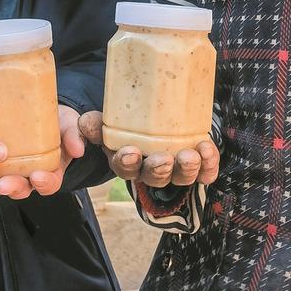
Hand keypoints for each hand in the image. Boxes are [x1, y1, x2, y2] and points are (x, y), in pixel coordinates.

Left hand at [0, 104, 84, 203]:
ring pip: (1, 185)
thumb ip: (73, 135)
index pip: (49, 183)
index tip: (38, 177)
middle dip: (12, 188)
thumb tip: (78, 149)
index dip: (44, 183)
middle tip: (2, 186)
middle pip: (22, 188)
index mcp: (50, 169)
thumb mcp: (69, 124)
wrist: (37, 108)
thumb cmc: (56, 120)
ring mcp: (10, 170)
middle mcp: (29, 175)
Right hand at [77, 110, 218, 188]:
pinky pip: (204, 171)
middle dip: (160, 170)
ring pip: (181, 177)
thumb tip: (82, 131)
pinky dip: (208, 164)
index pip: (124, 168)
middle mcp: (149, 169)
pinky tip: (207, 149)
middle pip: (155, 178)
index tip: (131, 151)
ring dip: (188, 169)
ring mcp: (174, 168)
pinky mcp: (195, 163)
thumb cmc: (120, 118)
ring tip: (193, 153)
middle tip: (165, 158)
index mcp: (124, 160)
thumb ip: (90, 125)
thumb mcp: (101, 119)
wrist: (147, 112)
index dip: (127, 163)